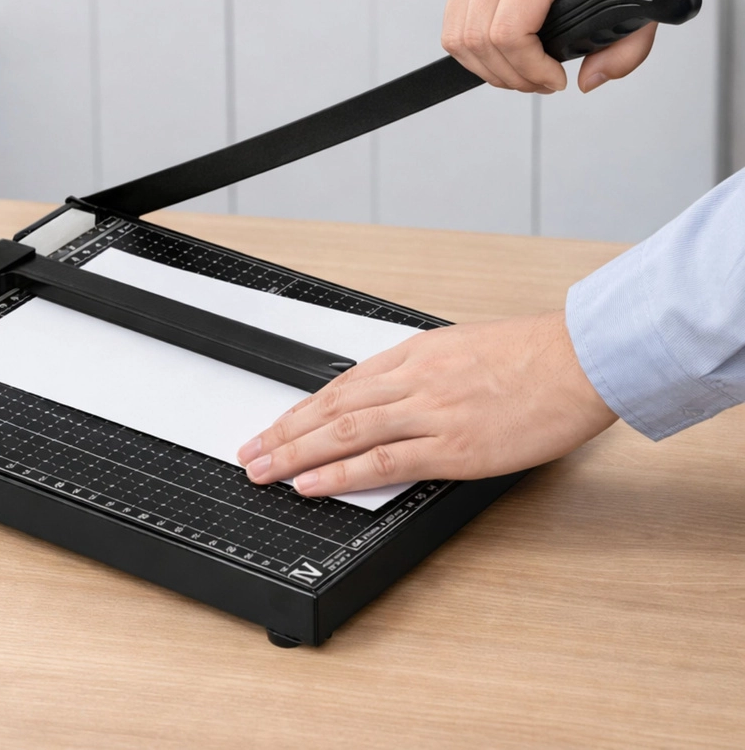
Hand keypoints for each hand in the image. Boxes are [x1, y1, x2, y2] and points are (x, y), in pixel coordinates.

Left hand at [237, 311, 617, 495]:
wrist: (578, 359)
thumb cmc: (531, 354)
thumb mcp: (464, 346)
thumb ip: (424, 369)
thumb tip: (392, 391)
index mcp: (414, 355)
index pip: (341, 385)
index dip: (302, 409)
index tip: (276, 425)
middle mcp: (412, 380)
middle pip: (330, 408)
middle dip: (283, 432)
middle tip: (250, 452)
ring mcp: (429, 413)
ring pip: (343, 432)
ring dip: (295, 453)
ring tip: (263, 469)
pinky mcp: (452, 446)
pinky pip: (383, 461)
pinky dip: (340, 473)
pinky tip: (311, 483)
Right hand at [442, 0, 657, 93]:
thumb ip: (627, 49)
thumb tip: (588, 81)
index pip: (510, 32)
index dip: (528, 68)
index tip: (553, 80)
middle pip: (481, 41)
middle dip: (512, 76)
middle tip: (538, 82)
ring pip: (460, 40)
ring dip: (489, 70)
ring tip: (519, 73)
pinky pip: (452, 30)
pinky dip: (473, 55)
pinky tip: (500, 56)